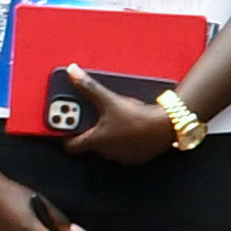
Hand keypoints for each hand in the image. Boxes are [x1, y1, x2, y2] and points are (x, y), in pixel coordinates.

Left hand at [56, 68, 186, 157]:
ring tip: (109, 120)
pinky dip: (122, 141)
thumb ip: (89, 87)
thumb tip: (72, 72)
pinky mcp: (135, 158)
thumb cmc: (136, 117)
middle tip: (87, 117)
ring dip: (106, 136)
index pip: (71, 146)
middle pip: (89, 144)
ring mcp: (120, 157)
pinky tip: (127, 129)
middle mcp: (105, 152)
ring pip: (107, 147)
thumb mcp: (109, 99)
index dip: (66, 136)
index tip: (64, 126)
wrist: (166, 127)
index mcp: (95, 140)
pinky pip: (123, 150)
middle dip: (87, 130)